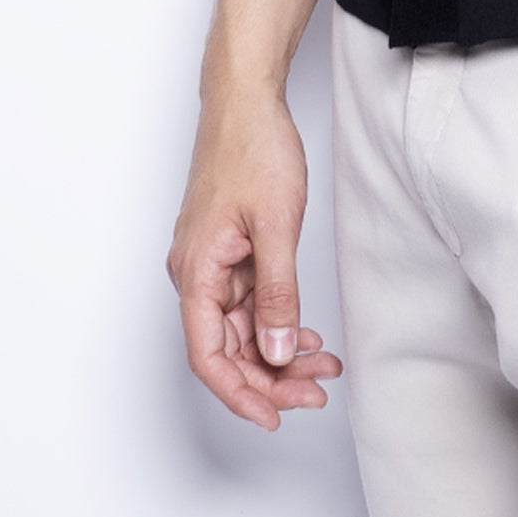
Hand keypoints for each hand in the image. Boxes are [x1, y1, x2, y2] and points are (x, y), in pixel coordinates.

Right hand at [167, 90, 343, 428]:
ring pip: (242, 329)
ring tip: (322, 366)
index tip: (274, 417)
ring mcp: (211, 263)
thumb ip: (277, 293)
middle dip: (270, 378)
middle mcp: (196, 274)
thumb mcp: (274, 225)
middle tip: (316, 392)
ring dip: (278, 352)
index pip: (209, 356)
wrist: (246, 100)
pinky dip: (276, 321)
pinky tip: (304, 333)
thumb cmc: (253, 149)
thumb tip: (275, 351)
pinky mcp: (228, 251)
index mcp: (196, 272)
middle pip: (227, 349)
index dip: (239, 394)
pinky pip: (249, 303)